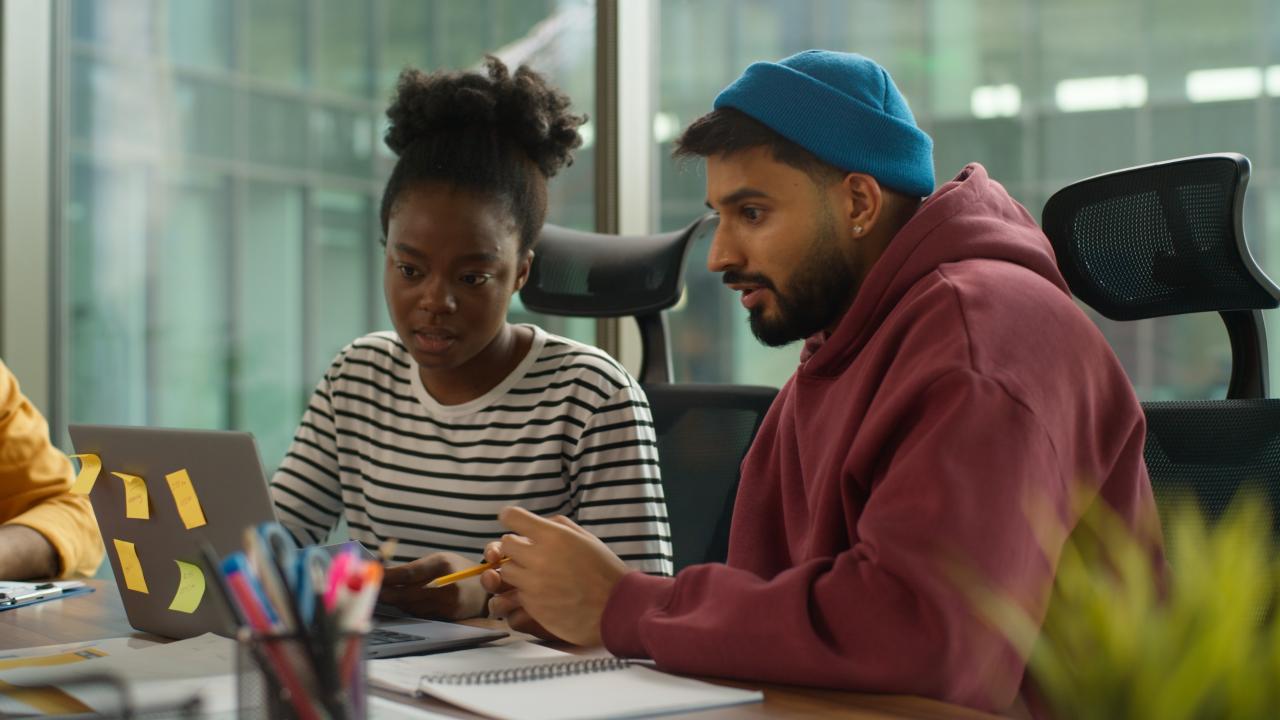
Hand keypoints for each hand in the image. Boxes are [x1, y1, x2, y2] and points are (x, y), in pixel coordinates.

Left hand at [378, 551, 487, 619]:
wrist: (487, 589)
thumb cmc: (459, 571)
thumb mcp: (441, 560)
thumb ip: (416, 568)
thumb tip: (386, 575)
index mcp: (442, 564)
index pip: (409, 573)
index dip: (388, 577)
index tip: (372, 577)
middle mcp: (446, 584)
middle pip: (407, 594)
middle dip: (386, 594)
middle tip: (370, 593)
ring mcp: (448, 603)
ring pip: (412, 607)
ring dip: (396, 603)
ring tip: (381, 598)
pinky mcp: (449, 617)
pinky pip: (422, 615)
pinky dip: (410, 610)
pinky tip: (401, 605)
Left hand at [483, 507, 631, 645]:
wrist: (617, 608)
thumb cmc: (604, 570)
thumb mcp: (585, 538)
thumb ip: (557, 526)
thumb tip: (536, 523)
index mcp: (553, 536)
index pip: (512, 517)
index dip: (512, 519)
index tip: (516, 524)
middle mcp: (539, 557)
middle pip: (504, 545)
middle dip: (515, 548)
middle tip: (530, 554)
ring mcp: (533, 584)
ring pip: (505, 572)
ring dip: (517, 571)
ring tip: (536, 576)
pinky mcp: (532, 607)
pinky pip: (515, 595)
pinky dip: (525, 593)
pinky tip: (543, 593)